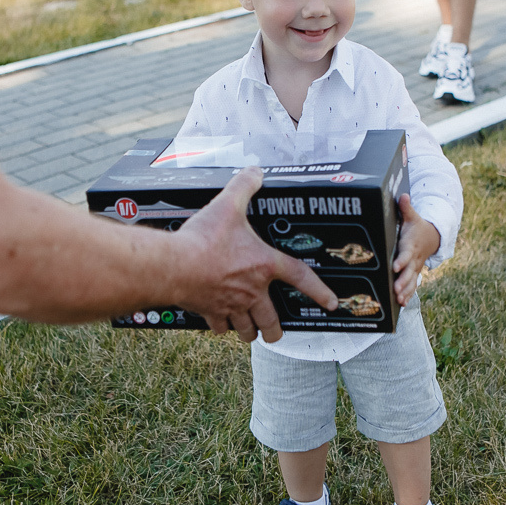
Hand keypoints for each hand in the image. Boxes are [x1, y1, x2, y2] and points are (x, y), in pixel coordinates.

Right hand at [174, 167, 336, 342]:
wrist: (174, 266)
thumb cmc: (203, 241)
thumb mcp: (227, 205)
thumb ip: (243, 186)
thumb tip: (254, 172)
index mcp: (263, 265)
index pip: (301, 278)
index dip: (320, 291)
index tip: (331, 302)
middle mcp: (251, 290)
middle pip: (271, 319)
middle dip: (274, 329)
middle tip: (275, 331)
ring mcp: (231, 304)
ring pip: (246, 328)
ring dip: (249, 331)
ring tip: (250, 331)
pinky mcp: (209, 311)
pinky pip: (220, 326)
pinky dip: (221, 326)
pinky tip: (220, 322)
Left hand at [392, 193, 439, 305]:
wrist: (432, 236)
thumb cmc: (417, 226)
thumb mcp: (412, 216)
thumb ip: (406, 207)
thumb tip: (403, 195)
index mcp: (411, 245)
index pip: (406, 253)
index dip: (402, 260)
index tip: (395, 267)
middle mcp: (414, 258)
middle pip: (409, 271)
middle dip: (403, 281)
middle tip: (395, 289)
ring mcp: (416, 267)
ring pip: (412, 281)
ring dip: (405, 291)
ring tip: (399, 300)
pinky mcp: (415, 272)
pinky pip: (413, 285)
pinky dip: (408, 294)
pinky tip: (402, 304)